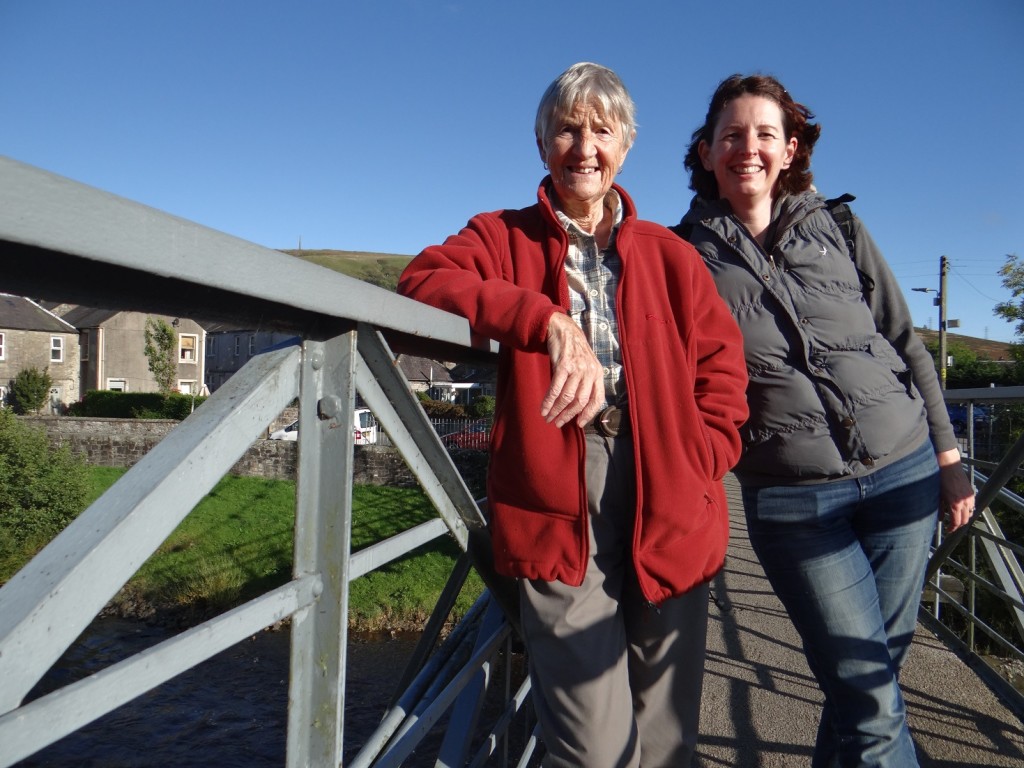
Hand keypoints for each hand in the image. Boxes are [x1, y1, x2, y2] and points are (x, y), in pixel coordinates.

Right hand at [541, 313, 604, 427]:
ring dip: (556, 410)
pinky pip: (555, 389)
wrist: (563, 330)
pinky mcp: (563, 365)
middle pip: (580, 401)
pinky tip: (544, 408)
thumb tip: (578, 407)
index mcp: (598, 373)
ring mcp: (577, 368)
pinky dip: (548, 401)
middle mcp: (590, 372)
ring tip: (548, 417)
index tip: (579, 424)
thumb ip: (586, 382)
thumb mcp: (587, 365)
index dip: (588, 414)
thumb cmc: (574, 350)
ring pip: (567, 397)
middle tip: (558, 423)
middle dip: (567, 415)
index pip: (597, 399)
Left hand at [936, 448, 975, 532]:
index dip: (952, 528)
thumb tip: (939, 519)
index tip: (948, 530)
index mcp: (954, 504)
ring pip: (970, 512)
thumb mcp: (937, 495)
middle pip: (965, 520)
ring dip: (964, 517)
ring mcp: (969, 497)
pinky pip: (972, 504)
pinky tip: (961, 508)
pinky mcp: (971, 492)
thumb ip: (939, 509)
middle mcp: (964, 502)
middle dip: (958, 524)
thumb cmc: (940, 478)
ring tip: (956, 517)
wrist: (948, 465)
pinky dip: (968, 509)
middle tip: (951, 526)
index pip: (956, 522)